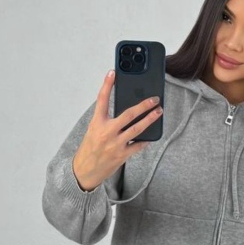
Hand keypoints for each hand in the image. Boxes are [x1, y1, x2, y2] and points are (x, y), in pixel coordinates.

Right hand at [72, 70, 162, 191]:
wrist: (85, 172)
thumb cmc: (90, 149)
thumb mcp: (93, 131)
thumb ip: (106, 120)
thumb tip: (125, 112)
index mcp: (97, 123)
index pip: (102, 100)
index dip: (107, 85)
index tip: (112, 72)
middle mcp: (106, 132)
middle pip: (128, 114)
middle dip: (144, 105)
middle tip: (154, 99)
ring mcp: (115, 144)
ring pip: (137, 129)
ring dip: (150, 119)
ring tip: (158, 112)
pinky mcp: (122, 155)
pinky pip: (137, 145)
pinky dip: (145, 140)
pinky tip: (151, 136)